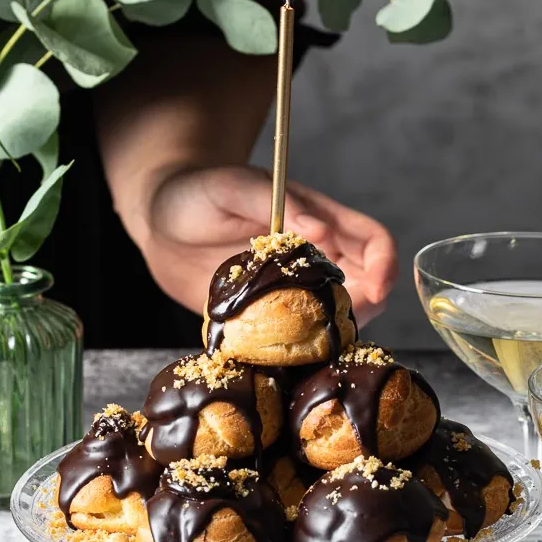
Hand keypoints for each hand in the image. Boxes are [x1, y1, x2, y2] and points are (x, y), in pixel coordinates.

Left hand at [138, 165, 397, 325]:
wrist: (156, 222)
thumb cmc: (196, 192)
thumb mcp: (235, 188)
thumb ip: (280, 205)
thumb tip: (322, 232)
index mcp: (315, 219)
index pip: (371, 241)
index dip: (384, 264)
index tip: (378, 287)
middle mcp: (311, 257)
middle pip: (364, 287)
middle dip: (366, 307)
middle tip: (342, 321)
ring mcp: (289, 289)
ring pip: (333, 317)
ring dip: (333, 331)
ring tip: (314, 339)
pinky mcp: (264, 317)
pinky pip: (292, 338)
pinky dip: (296, 350)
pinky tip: (283, 354)